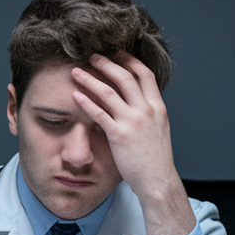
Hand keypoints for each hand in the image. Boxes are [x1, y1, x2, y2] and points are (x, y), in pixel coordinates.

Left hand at [71, 55, 195, 234]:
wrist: (158, 181)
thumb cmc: (155, 160)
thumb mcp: (158, 130)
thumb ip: (148, 113)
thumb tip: (135, 103)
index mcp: (158, 107)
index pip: (144, 74)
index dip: (129, 60)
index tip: (116, 53)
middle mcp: (147, 110)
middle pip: (125, 77)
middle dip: (106, 63)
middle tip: (91, 56)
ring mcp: (133, 122)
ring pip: (109, 92)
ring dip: (90, 78)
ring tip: (76, 72)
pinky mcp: (120, 135)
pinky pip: (99, 113)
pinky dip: (86, 102)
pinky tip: (75, 96)